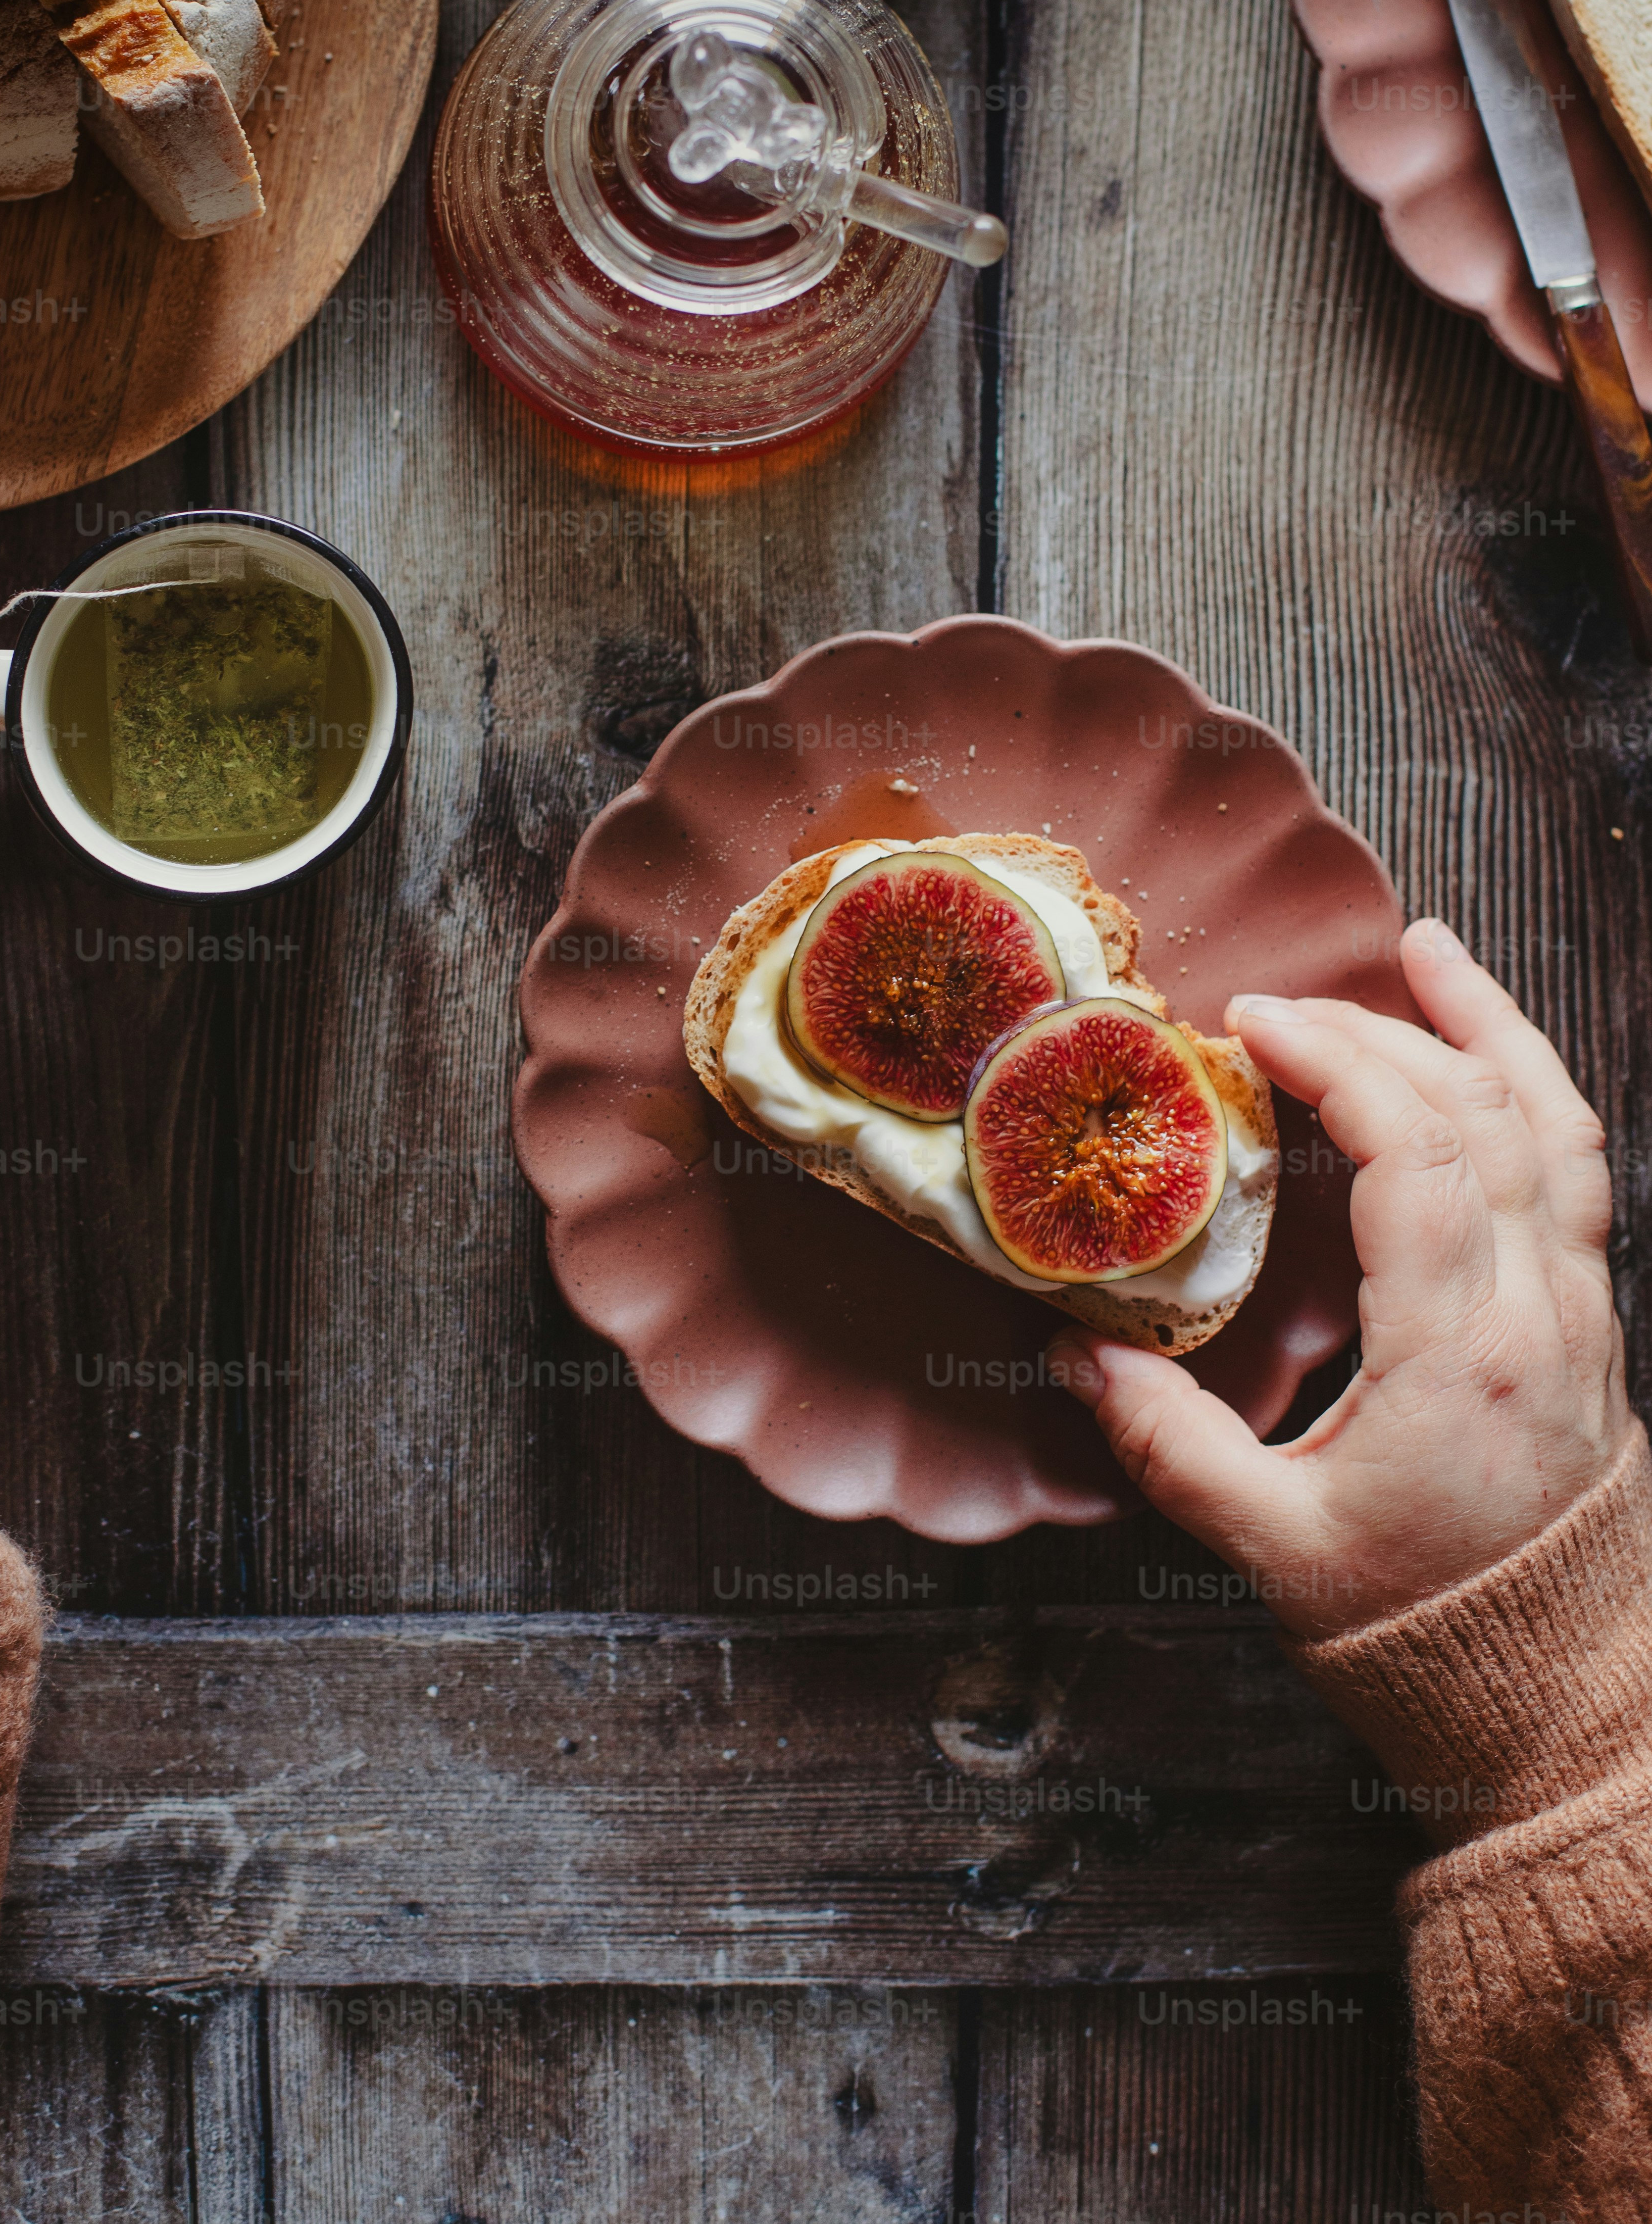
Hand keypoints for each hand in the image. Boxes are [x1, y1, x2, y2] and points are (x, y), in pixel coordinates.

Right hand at [1050, 922, 1631, 1638]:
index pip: (1414, 1155)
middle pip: (1484, 1116)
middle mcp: (1539, 1316)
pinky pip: (1573, 1175)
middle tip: (1284, 1004)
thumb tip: (1073, 1354)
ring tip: (1427, 951)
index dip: (1335, 1065)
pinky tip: (1488, 1057)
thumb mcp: (1272, 1548)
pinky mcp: (1588, 1328)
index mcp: (1462, 1357)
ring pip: (1558, 1127)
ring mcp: (1579, 1316)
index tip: (1251, 1025)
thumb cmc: (1424, 1638)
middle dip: (1379, 1033)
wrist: (1563, 1710)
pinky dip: (1532, 1092)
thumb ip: (1170, 1445)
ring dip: (1491, 1026)